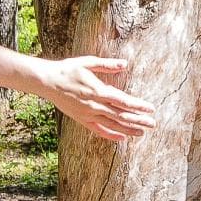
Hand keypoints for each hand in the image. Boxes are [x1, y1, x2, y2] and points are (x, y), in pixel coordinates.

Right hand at [37, 53, 156, 141]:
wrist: (47, 82)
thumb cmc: (68, 69)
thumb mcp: (88, 62)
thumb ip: (107, 65)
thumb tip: (124, 64)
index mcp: (98, 90)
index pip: (123, 101)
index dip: (138, 106)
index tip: (151, 109)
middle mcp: (94, 105)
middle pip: (121, 115)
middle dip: (138, 120)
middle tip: (153, 124)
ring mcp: (88, 114)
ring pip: (112, 125)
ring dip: (128, 129)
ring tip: (142, 133)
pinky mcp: (82, 119)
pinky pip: (99, 130)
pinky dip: (111, 135)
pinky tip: (122, 138)